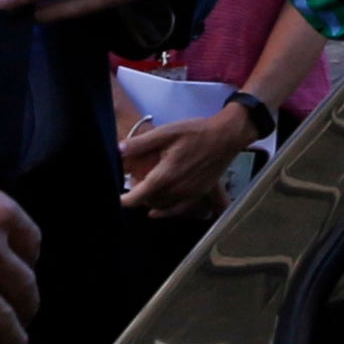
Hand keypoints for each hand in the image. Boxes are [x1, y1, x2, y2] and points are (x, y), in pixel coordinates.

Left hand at [117, 99, 259, 220]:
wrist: (226, 136)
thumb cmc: (195, 132)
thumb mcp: (166, 132)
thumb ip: (141, 143)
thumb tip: (118, 150)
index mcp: (165, 176)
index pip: (137, 197)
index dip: (124, 199)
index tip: (117, 197)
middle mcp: (176, 190)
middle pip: (148, 202)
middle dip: (138, 194)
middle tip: (136, 179)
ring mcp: (189, 194)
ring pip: (161, 207)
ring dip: (151, 201)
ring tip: (148, 187)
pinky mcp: (199, 195)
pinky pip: (177, 210)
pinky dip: (165, 212)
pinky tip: (157, 211)